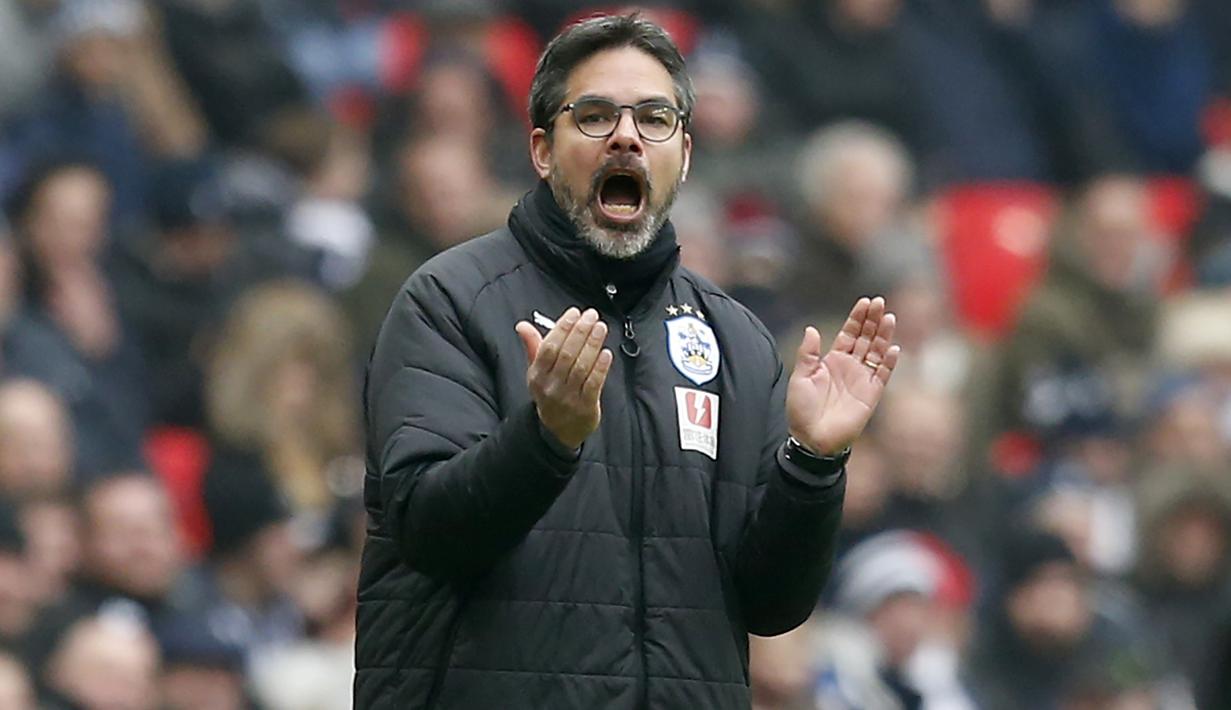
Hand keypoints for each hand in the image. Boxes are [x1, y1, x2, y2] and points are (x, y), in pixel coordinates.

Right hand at [515, 307, 612, 449]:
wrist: (557, 430)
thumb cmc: (549, 393)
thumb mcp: (537, 372)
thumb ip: (533, 347)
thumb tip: (523, 325)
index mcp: (537, 375)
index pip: (549, 347)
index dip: (562, 328)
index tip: (574, 313)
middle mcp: (551, 386)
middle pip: (566, 354)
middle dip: (580, 331)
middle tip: (591, 316)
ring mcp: (568, 397)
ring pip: (581, 367)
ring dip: (592, 344)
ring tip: (601, 327)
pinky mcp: (585, 406)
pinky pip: (593, 383)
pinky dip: (600, 367)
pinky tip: (606, 352)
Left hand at [787, 296, 899, 454]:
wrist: (812, 439)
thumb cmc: (802, 409)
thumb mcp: (800, 377)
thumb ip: (808, 353)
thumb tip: (811, 329)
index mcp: (832, 360)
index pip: (849, 334)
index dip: (857, 318)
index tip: (865, 302)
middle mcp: (850, 367)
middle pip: (866, 338)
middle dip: (873, 320)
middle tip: (880, 302)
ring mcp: (862, 380)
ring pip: (877, 352)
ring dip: (884, 336)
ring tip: (889, 317)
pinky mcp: (871, 395)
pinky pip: (883, 375)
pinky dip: (889, 363)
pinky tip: (894, 348)